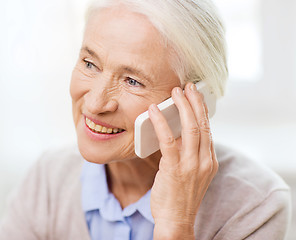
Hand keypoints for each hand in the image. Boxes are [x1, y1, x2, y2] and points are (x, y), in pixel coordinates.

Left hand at [149, 82, 217, 239]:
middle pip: (202, 124)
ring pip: (190, 128)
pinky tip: (153, 112)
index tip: (196, 95)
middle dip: (195, 102)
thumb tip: (177, 133)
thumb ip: (190, 154)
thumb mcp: (192, 173)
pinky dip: (161, 123)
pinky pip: (168, 141)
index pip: (208, 129)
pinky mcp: (175, 169)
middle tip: (187, 86)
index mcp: (210, 161)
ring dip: (182, 107)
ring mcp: (191, 165)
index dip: (202, 110)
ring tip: (174, 92)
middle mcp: (204, 161)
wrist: (176, 221)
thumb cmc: (180, 197)